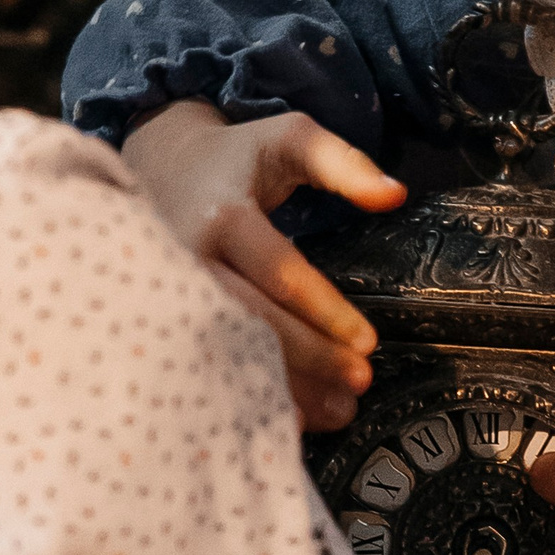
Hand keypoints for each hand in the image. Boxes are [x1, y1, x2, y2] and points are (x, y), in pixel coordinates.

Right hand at [123, 100, 407, 429]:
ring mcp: (170, 294)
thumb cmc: (238, 157)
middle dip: (311, 357)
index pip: (281, 272)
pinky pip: (208, 363)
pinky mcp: (165, 318)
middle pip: (253, 320)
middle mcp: (188, 260)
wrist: (159, 166)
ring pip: (228, 351)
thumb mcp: (290, 139)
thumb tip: (395, 194)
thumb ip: (344, 162)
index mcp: (224, 217)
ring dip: (284, 387)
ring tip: (337, 410)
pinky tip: (289, 416)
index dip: (326, 311)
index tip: (368, 342)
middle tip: (360, 381)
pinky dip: (248, 392)